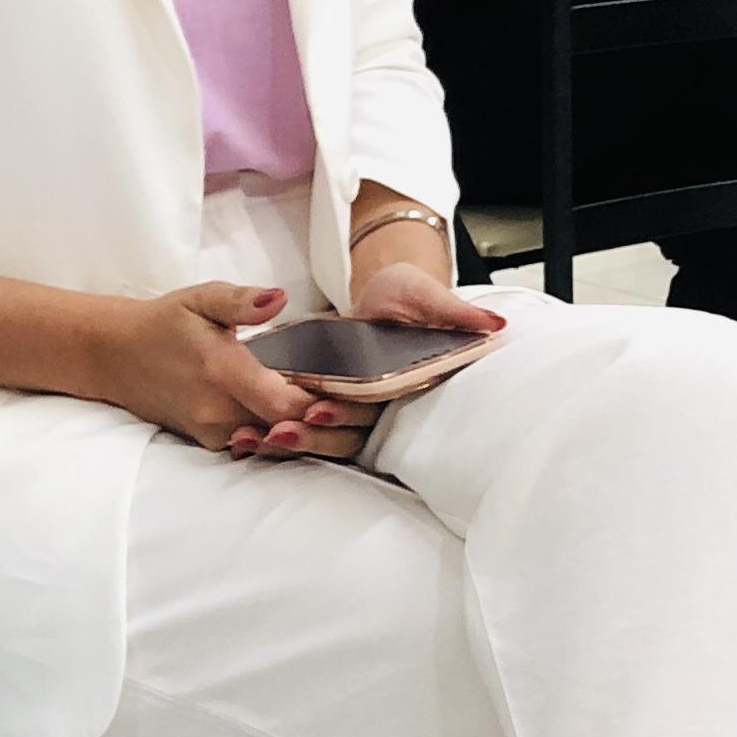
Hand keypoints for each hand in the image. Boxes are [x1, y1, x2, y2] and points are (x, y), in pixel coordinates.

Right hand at [100, 278, 356, 454]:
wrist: (115, 356)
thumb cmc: (164, 322)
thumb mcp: (200, 298)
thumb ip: (242, 300)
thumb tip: (279, 298)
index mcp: (222, 372)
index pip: (287, 404)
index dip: (324, 406)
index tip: (353, 394)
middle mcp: (219, 411)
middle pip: (288, 430)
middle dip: (326, 423)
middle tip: (362, 411)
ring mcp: (212, 431)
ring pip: (274, 444)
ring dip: (307, 434)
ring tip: (342, 420)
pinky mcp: (208, 441)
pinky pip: (255, 446)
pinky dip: (281, 437)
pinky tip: (304, 425)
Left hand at [224, 264, 503, 464]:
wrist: (387, 295)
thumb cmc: (413, 297)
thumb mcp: (430, 297)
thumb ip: (455, 314)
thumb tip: (494, 326)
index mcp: (400, 387)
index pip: (374, 409)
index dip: (348, 415)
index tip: (320, 411)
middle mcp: (373, 405)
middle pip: (341, 432)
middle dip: (310, 436)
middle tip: (277, 433)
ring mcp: (347, 408)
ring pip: (317, 436)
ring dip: (288, 441)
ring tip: (255, 439)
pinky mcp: (322, 402)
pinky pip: (298, 424)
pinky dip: (272, 433)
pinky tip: (242, 437)